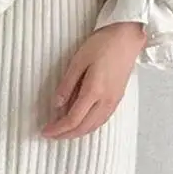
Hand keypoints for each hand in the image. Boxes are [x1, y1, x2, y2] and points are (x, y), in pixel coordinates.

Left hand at [41, 22, 146, 139]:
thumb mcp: (78, 60)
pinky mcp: (118, 98)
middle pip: (84, 127)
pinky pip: (102, 120)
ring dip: (78, 133)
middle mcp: (106, 101)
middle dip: (66, 135)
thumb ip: (67, 84)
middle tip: (51, 135)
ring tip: (63, 133)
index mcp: (94, 91)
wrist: (127, 37)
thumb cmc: (102, 44)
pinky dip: (89, 126)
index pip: (73, 119)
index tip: (45, 131)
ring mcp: (114, 101)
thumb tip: (57, 105)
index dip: (58, 128)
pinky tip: (82, 123)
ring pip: (94, 126)